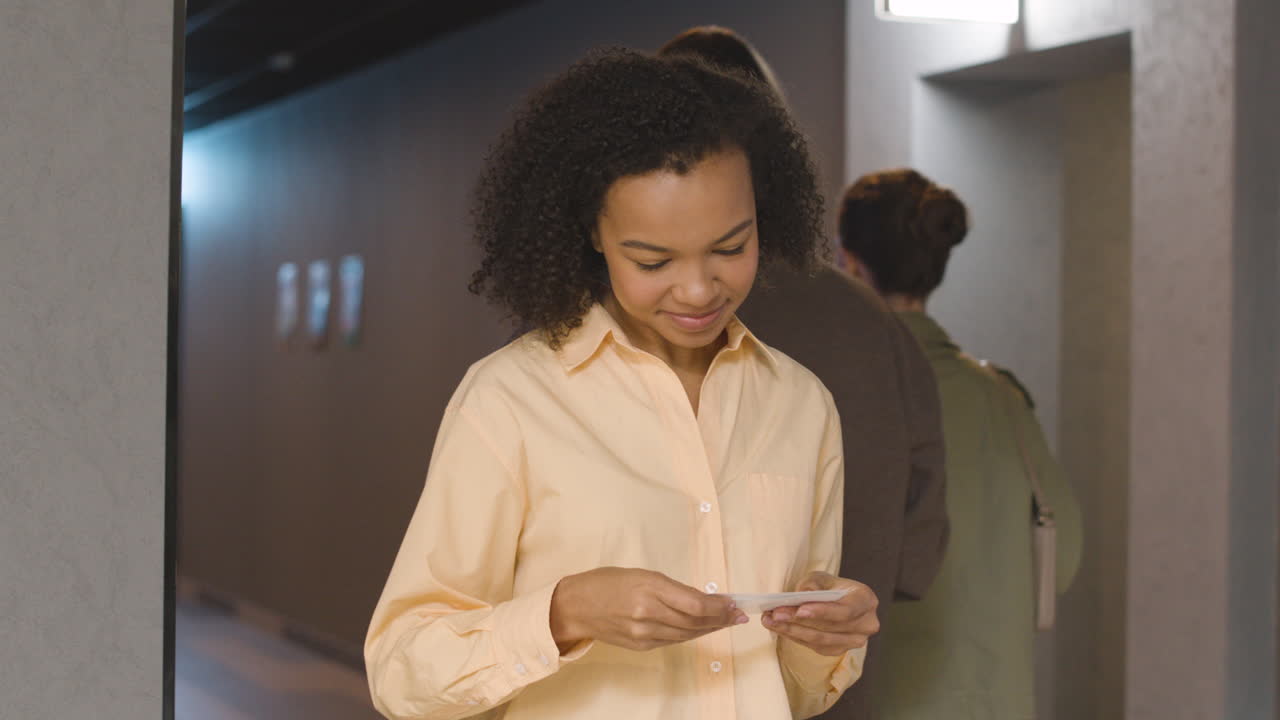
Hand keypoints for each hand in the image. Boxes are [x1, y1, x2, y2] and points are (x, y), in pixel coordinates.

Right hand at [550, 567, 746, 652]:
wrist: (576, 606)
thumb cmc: (606, 582)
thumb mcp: (641, 574)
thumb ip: (671, 588)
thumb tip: (701, 598)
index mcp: (648, 588)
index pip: (695, 604)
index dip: (719, 607)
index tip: (733, 603)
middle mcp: (648, 613)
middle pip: (695, 621)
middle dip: (720, 618)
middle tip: (738, 614)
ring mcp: (644, 633)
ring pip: (687, 634)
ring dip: (709, 628)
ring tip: (726, 622)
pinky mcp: (641, 645)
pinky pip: (673, 641)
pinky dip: (690, 634)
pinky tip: (701, 628)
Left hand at [761, 572, 878, 655]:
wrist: (838, 600)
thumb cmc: (830, 587)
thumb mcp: (821, 578)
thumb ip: (812, 585)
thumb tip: (801, 597)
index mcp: (866, 600)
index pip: (845, 610)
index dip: (822, 612)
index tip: (800, 610)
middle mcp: (866, 624)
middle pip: (829, 628)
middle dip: (798, 621)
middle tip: (775, 615)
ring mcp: (854, 641)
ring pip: (820, 640)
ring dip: (792, 631)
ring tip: (769, 621)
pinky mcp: (839, 650)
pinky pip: (815, 646)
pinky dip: (795, 637)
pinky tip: (779, 628)